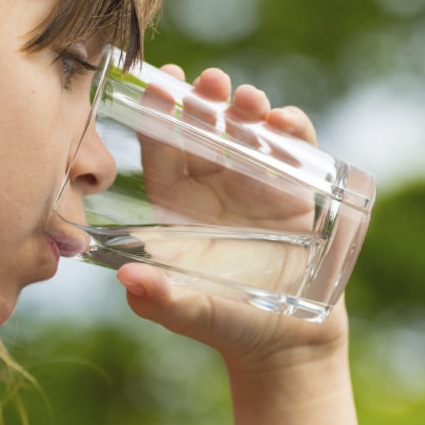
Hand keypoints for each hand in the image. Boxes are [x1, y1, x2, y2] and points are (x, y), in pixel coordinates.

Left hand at [119, 65, 348, 367]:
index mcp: (176, 203)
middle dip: (205, 99)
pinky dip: (293, 129)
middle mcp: (212, 185)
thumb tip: (127, 278)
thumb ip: (160, 298)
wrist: (285, 344)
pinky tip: (287, 122)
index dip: (159, 113)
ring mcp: (255, 183)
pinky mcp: (296, 191)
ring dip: (248, 108)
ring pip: (247, 130)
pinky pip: (294, 149)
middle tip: (211, 80)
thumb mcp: (189, 312)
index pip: (161, 148)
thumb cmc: (225, 324)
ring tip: (250, 101)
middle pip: (204, 128)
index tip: (160, 81)